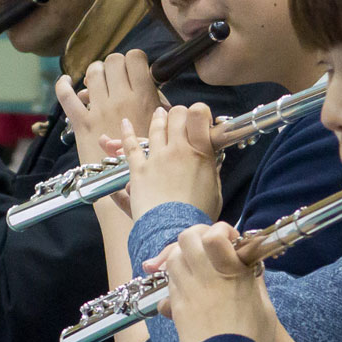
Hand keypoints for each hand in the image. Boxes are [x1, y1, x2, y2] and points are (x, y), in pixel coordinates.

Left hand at [57, 50, 163, 164]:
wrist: (126, 181)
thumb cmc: (148, 155)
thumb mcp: (162, 125)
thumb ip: (158, 100)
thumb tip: (152, 81)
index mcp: (143, 98)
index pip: (134, 58)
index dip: (134, 60)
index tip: (134, 69)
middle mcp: (120, 100)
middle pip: (112, 61)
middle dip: (114, 65)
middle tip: (117, 77)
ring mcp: (99, 110)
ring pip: (92, 73)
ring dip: (95, 72)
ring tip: (99, 81)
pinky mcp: (82, 122)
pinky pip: (66, 96)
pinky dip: (63, 84)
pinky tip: (67, 81)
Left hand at [124, 103, 222, 218]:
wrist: (174, 229)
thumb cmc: (197, 214)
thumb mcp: (215, 189)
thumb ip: (212, 171)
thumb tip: (212, 162)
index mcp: (201, 153)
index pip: (198, 115)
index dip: (199, 112)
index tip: (200, 116)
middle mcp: (178, 150)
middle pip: (176, 117)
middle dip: (178, 114)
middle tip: (179, 117)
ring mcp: (157, 158)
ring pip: (156, 127)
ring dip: (158, 119)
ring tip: (159, 113)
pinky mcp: (139, 169)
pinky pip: (131, 146)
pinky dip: (126, 133)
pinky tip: (125, 123)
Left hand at [161, 223, 298, 341]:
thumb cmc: (254, 339)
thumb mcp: (264, 305)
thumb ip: (254, 280)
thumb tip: (248, 263)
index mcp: (233, 272)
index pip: (213, 234)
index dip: (220, 230)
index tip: (229, 239)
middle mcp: (206, 277)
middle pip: (186, 238)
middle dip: (197, 236)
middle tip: (208, 247)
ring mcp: (187, 291)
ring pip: (173, 258)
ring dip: (183, 255)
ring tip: (196, 267)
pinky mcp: (175, 308)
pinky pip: (168, 283)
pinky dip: (176, 278)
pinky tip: (187, 287)